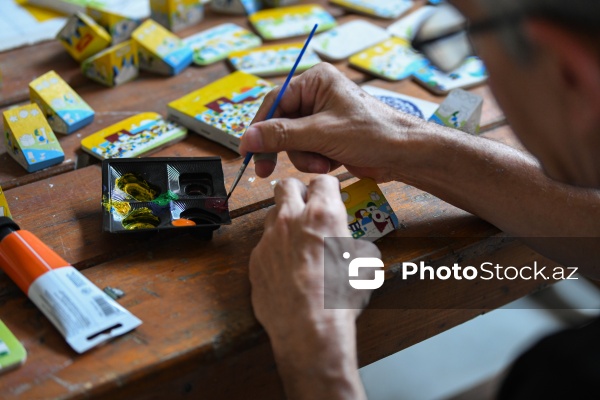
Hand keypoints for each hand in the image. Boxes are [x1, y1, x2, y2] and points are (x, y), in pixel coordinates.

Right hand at [239, 63, 425, 182]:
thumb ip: (283, 135)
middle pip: (281, 124)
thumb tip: (248, 138)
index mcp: (315, 81)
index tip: (247, 150)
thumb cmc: (372, 133)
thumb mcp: (322, 133)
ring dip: (304, 157)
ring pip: (292, 142)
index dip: (259, 127)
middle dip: (287, 148)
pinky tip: (332, 163)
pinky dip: (315, 161)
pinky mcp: (328, 137)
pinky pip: (306, 150)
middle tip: (266, 170)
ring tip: (324, 163)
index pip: (274, 101)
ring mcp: (322, 118)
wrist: (405, 154)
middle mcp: (316, 96)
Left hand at [249, 175, 378, 398]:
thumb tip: (360, 249)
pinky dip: (275, 249)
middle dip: (297, 191)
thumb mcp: (365, 266)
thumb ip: (359, 246)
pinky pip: (264, 244)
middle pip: (286, 185)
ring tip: (297, 240)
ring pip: (272, 214)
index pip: (321, 180)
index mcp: (323, 215)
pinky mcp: (256, 260)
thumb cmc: (339, 298)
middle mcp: (292, 220)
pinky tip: (286, 267)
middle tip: (307, 206)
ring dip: (284, 220)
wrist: (308, 328)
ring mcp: (269, 239)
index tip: (330, 195)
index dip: (327, 187)